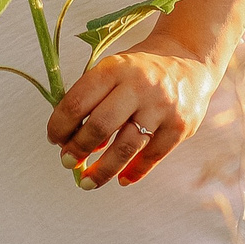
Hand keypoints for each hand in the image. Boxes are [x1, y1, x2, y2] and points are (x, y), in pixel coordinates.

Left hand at [44, 33, 220, 187]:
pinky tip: (121, 179)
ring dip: (103, 171)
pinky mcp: (179, 126)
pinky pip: (152, 156)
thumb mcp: (115, 69)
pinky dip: (134, 172)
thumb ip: (93, 98)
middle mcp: (138, 86)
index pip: (78, 101)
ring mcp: (161, 107)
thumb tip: (71, 139)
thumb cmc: (140, 70)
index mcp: (115, 69)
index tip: (54, 139)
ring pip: (125, 148)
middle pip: (100, 126)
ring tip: (88, 183)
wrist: (190, 60)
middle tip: (67, 162)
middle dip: (78, 149)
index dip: (60, 125)